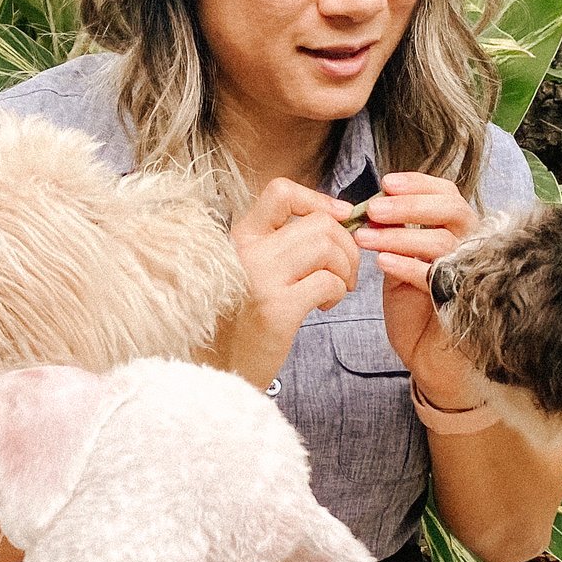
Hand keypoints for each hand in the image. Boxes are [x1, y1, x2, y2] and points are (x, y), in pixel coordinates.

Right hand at [212, 177, 361, 388]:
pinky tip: (324, 306)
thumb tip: (332, 217)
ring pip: (327, 248)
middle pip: (318, 223)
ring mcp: (260, 278)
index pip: (281, 192)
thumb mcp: (248, 270)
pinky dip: (337, 292)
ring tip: (336, 290)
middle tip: (344, 272)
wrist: (215, 370)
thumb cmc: (239, 320)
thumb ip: (278, 243)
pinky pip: (327, 282)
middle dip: (346, 245)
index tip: (340, 216)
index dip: (318, 199)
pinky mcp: (276, 309)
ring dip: (344, 269)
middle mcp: (246, 251)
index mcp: (239, 237)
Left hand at [359, 171, 488, 413]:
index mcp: (456, 231)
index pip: (446, 193)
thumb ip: (392, 236)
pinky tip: (381, 263)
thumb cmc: (415, 309)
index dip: (418, 184)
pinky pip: (435, 277)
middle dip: (409, 205)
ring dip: (399, 237)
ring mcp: (469, 272)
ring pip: (443, 241)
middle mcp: (470, 246)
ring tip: (364, 239)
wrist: (429, 358)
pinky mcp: (460, 300)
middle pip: (451, 209)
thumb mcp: (400, 263)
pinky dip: (407, 266)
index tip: (385, 182)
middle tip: (373, 209)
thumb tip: (368, 208)